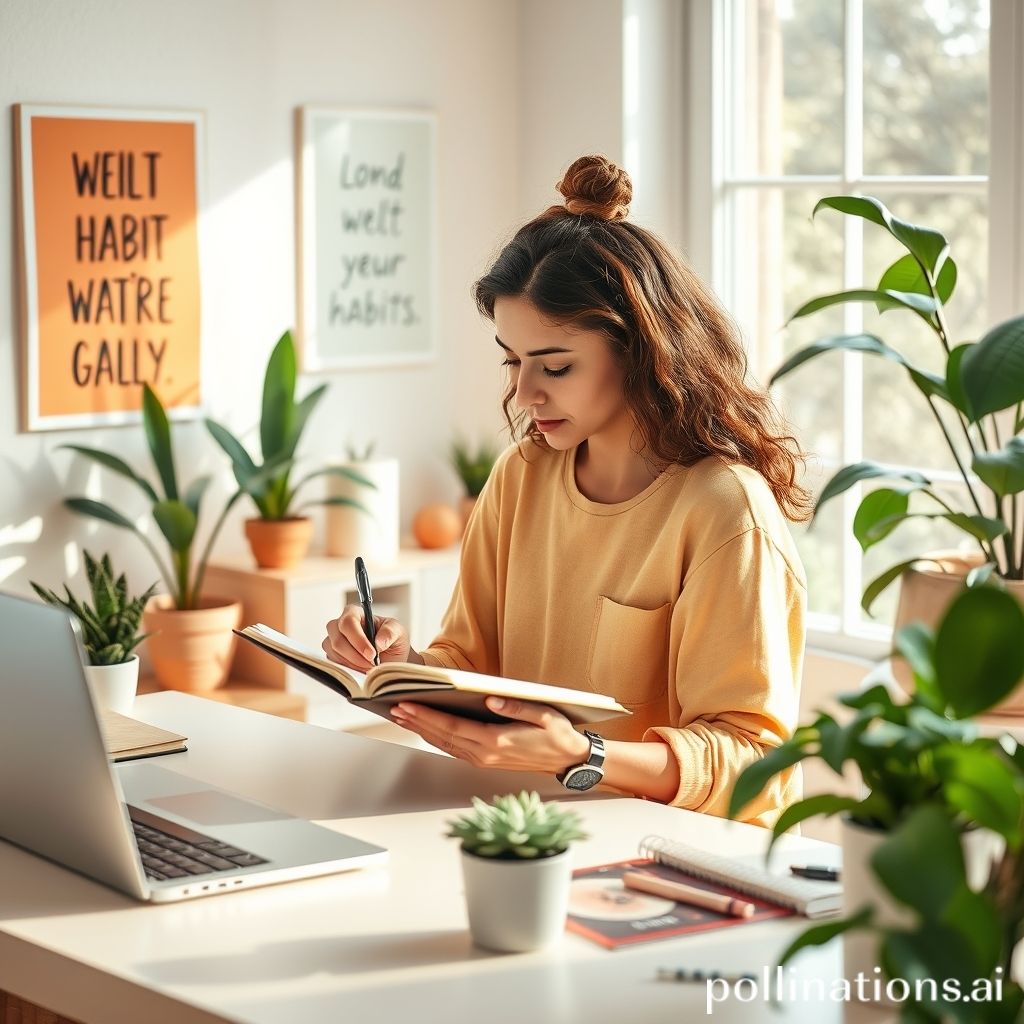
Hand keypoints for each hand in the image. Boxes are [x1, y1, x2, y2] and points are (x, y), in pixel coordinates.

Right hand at [323, 604, 411, 668]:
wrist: (389, 657)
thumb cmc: (391, 640)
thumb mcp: (398, 632)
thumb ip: (391, 632)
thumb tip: (379, 642)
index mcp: (355, 613)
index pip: (348, 622)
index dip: (358, 640)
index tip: (372, 653)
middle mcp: (340, 625)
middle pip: (338, 640)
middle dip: (356, 656)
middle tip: (372, 663)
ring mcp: (333, 641)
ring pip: (335, 653)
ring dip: (354, 664)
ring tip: (370, 666)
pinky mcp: (332, 656)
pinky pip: (334, 664)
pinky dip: (349, 669)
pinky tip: (361, 669)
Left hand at [390, 697, 590, 773]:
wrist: (568, 760)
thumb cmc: (558, 734)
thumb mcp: (544, 715)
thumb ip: (517, 706)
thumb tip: (490, 698)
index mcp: (496, 741)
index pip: (452, 727)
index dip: (427, 716)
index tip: (407, 705)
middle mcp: (486, 753)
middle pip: (442, 736)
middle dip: (416, 722)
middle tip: (394, 707)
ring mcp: (484, 759)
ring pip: (445, 744)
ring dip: (422, 730)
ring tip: (403, 716)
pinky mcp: (485, 760)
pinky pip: (454, 749)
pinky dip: (436, 738)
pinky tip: (426, 728)